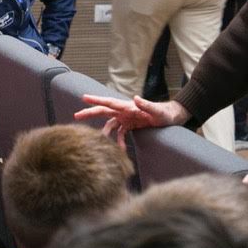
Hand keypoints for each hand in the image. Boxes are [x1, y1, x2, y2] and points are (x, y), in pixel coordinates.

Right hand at [74, 94, 189, 147]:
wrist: (172, 117)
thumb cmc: (165, 113)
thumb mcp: (156, 110)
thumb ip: (146, 105)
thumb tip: (135, 98)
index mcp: (128, 106)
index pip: (109, 102)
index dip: (96, 100)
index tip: (84, 98)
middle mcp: (124, 111)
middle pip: (103, 111)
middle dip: (90, 113)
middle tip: (76, 115)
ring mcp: (126, 118)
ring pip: (109, 123)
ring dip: (104, 132)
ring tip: (98, 141)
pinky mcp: (130, 124)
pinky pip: (120, 133)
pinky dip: (118, 140)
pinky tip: (119, 149)